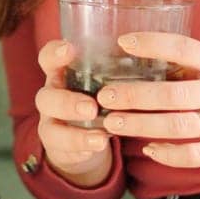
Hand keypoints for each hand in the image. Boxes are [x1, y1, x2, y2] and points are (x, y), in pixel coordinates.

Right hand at [34, 39, 114, 186]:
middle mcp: (51, 96)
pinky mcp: (58, 145)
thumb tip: (153, 50)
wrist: (81, 136)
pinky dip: (83, 147)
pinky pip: (65, 149)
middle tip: (91, 108)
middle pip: (46, 97)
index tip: (70, 49)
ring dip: (76, 133)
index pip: (48, 58)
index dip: (55, 53)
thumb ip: (115, 67)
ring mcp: (52, 123)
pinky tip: (99, 145)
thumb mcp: (100, 78)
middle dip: (67, 103)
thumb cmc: (96, 96)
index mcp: (60, 73)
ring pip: (52, 128)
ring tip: (101, 137)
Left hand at [94, 32, 199, 170]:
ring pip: (177, 124)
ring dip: (140, 124)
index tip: (123, 42)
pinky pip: (194, 154)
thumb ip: (197, 68)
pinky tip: (149, 149)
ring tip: (114, 123)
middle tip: (104, 97)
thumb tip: (149, 61)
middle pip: (172, 92)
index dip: (153, 43)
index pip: (185, 47)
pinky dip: (168, 153)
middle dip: (133, 95)